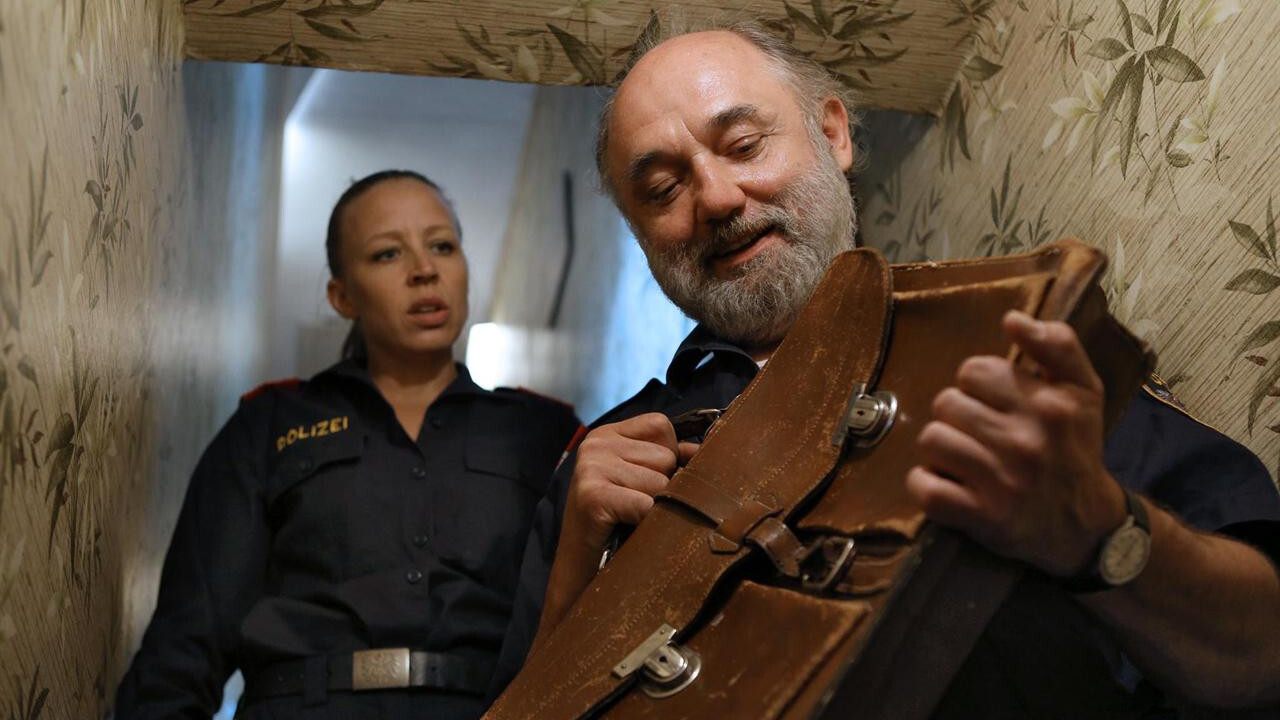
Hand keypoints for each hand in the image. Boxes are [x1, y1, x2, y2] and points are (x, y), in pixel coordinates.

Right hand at [561, 413, 699, 554]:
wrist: (579, 561)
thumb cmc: (614, 518)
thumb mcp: (637, 478)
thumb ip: (667, 458)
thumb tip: (703, 451)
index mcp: (606, 434)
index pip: (660, 425)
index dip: (667, 455)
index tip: (645, 481)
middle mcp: (595, 444)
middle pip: (665, 456)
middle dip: (661, 485)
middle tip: (634, 504)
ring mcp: (591, 467)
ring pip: (660, 482)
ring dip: (653, 506)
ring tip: (629, 516)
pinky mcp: (592, 495)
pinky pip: (646, 505)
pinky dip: (645, 521)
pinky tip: (627, 526)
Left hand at [906, 310, 1127, 576]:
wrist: (1087, 526)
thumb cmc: (1076, 449)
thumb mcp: (1084, 390)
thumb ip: (1058, 344)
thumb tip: (1013, 318)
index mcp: (1049, 404)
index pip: (974, 370)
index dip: (976, 385)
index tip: (992, 403)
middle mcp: (1026, 441)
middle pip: (946, 403)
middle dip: (957, 416)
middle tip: (978, 434)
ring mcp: (1002, 482)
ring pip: (932, 440)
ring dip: (940, 449)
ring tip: (964, 458)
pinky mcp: (982, 517)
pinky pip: (925, 487)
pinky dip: (926, 485)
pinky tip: (948, 484)